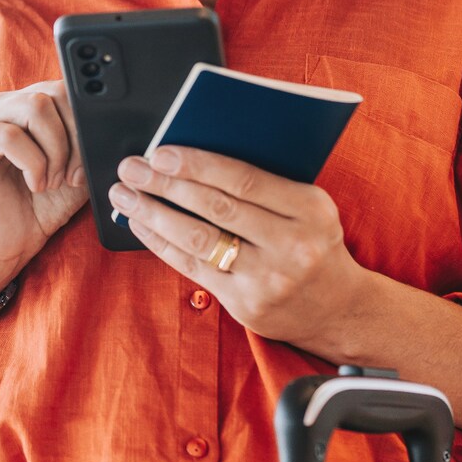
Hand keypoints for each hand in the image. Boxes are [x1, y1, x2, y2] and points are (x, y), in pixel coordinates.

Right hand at [0, 79, 87, 298]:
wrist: (9, 243)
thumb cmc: (40, 206)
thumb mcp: (76, 169)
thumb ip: (88, 143)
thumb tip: (108, 126)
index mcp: (30, 107)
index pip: (64, 89)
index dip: (84, 122)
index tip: (90, 160)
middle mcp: (5, 107)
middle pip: (52, 94)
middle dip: (73, 137)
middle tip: (72, 175)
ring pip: (34, 108)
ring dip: (54, 150)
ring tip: (52, 181)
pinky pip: (9, 135)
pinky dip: (32, 163)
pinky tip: (34, 184)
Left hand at [111, 145, 372, 352]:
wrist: (338, 308)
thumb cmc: (312, 243)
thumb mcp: (307, 207)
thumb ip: (265, 183)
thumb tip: (195, 155)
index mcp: (310, 208)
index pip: (244, 179)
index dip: (197, 164)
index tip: (160, 152)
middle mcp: (291, 244)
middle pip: (216, 207)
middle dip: (165, 184)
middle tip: (131, 168)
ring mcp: (268, 278)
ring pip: (198, 239)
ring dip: (153, 213)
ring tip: (124, 195)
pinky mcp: (246, 303)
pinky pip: (193, 267)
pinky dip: (160, 242)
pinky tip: (140, 224)